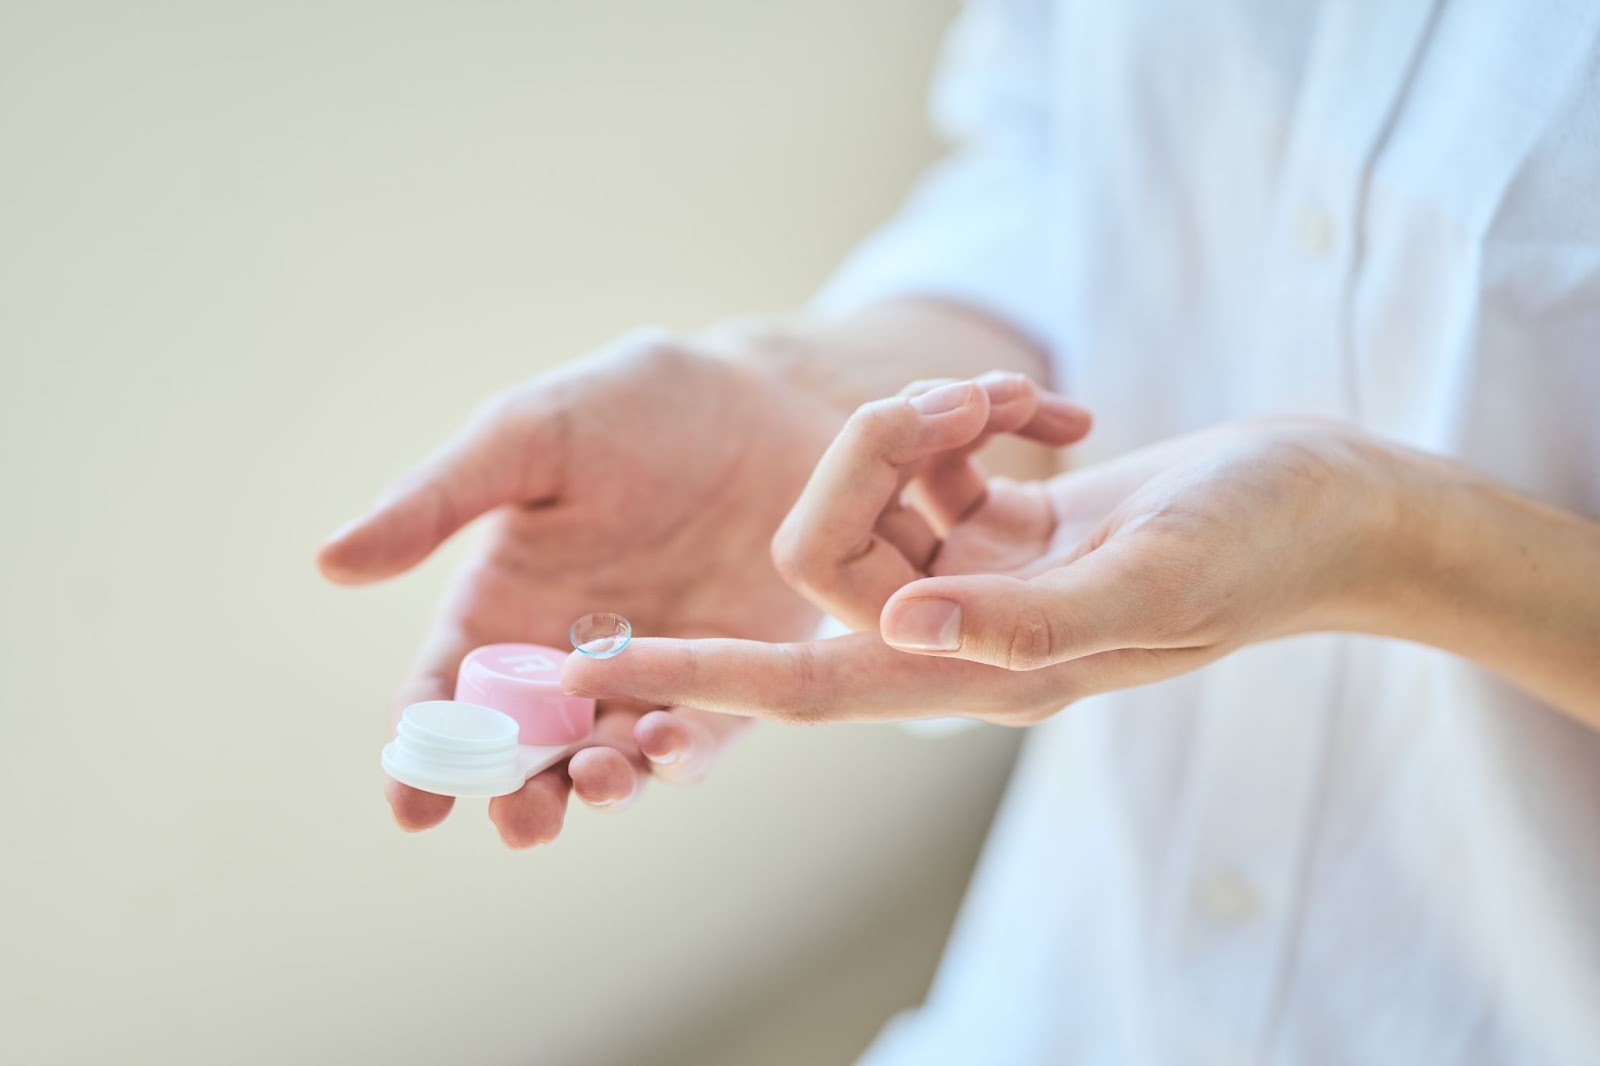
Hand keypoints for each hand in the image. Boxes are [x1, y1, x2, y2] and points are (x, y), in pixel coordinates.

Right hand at [319, 330, 842, 845]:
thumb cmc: (634, 406)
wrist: (769, 398)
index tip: (414, 803)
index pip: (445, 701)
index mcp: (500, 609)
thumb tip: (328, 561)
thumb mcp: (527, 439)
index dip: (423, 757)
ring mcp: (649, 676)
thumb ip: (436, 502)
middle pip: (524, 756)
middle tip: (521, 817)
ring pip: (607, 762)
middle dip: (516, 797)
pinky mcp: (731, 680)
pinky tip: (668, 742)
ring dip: (598, 789)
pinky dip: (678, 755)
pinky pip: (697, 738)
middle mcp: (566, 658)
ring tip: (596, 782)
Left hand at [562, 379, 1399, 723]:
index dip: (700, 679)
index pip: (805, 687)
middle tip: (954, 402)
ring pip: (872, 498)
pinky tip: (1041, 408)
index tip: (598, 669)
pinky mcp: (1003, 527)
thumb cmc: (1262, 548)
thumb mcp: (1151, 581)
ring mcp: (979, 582)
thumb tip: (897, 628)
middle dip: (866, 460)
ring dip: (920, 427)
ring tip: (1009, 397)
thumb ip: (1023, 621)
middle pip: (830, 556)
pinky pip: (929, 467)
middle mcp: (963, 634)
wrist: (1328, 505)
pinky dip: (965, 419)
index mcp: (984, 672)